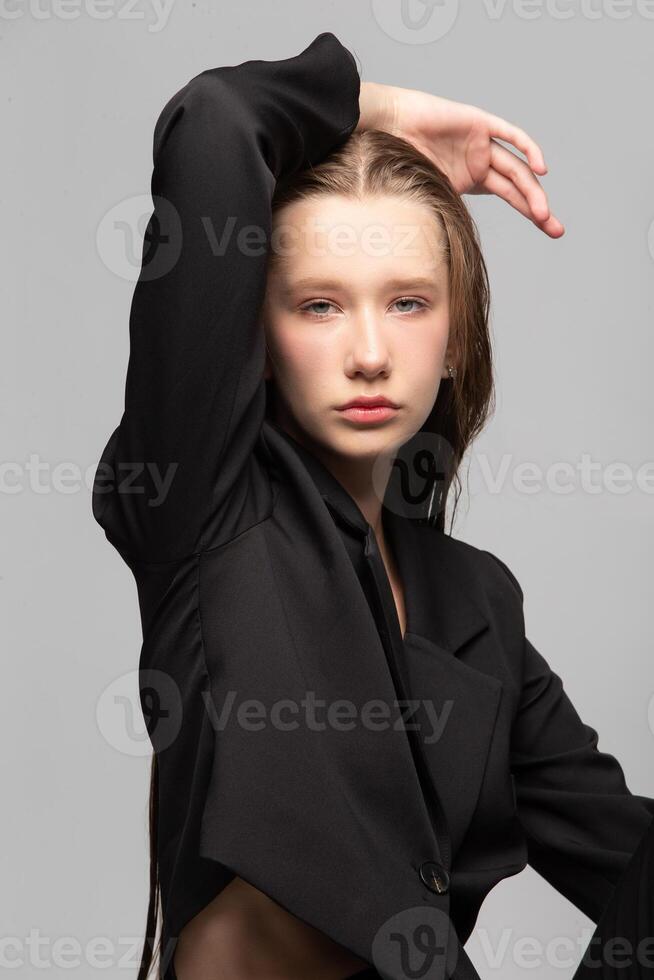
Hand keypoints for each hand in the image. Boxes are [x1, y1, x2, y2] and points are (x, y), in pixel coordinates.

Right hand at [357, 81, 563, 238]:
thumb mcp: (427, 200)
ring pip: (516, 169)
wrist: (386, 128)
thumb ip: (444, 218)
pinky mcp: (480, 123)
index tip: (550, 232)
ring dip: (532, 191)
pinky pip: (510, 136)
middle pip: (519, 186)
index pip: (511, 197)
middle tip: (554, 229)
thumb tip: (449, 260)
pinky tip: (541, 170)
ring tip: (543, 214)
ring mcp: (483, 143)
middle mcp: (482, 162)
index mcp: (473, 179)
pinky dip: (528, 150)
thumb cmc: (398, 163)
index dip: (531, 213)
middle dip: (538, 208)